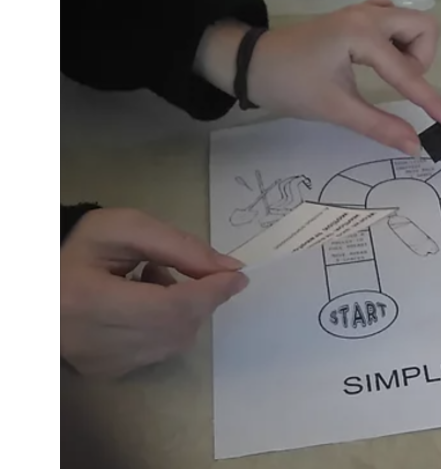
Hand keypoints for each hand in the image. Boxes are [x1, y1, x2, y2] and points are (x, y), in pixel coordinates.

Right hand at [61, 208, 249, 378]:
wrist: (40, 285)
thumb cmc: (81, 249)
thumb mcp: (125, 229)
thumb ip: (180, 246)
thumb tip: (230, 269)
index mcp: (86, 300)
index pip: (169, 307)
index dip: (210, 292)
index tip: (238, 276)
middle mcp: (91, 342)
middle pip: (176, 327)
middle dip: (198, 298)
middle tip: (181, 271)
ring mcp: (98, 363)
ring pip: (173, 343)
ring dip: (181, 311)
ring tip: (150, 283)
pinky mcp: (106, 372)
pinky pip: (159, 352)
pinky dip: (166, 328)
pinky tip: (141, 306)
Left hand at [196, 0, 440, 154]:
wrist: (250, 62)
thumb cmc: (289, 84)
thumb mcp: (334, 109)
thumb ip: (379, 126)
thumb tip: (415, 146)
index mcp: (362, 35)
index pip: (409, 73)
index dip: (431, 102)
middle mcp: (368, 15)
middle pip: (425, 27)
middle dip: (422, 60)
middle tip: (400, 85)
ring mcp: (362, 11)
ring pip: (411, 21)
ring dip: (411, 48)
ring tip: (388, 73)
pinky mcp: (356, 15)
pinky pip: (393, 18)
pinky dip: (397, 38)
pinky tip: (381, 57)